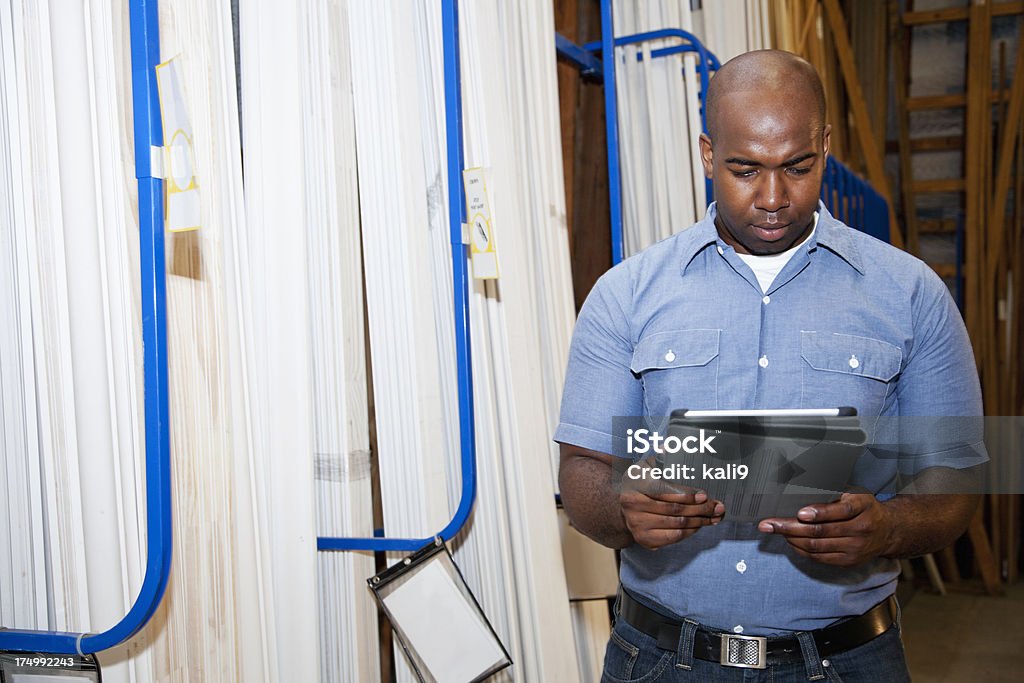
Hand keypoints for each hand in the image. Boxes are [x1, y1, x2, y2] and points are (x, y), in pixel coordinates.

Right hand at [619, 461, 724, 549]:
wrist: (624, 504)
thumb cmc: (642, 481)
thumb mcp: (648, 465)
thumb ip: (662, 458)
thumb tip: (670, 448)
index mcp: (635, 481)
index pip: (663, 490)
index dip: (686, 495)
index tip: (704, 495)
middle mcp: (632, 504)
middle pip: (674, 509)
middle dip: (700, 509)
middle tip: (717, 507)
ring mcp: (636, 523)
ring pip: (676, 525)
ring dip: (699, 521)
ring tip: (713, 517)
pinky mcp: (643, 538)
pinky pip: (673, 537)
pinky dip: (689, 532)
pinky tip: (698, 525)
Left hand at [757, 492, 895, 566]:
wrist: (889, 531)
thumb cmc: (865, 508)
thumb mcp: (856, 495)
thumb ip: (835, 496)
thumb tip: (802, 494)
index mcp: (863, 508)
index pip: (840, 511)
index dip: (819, 513)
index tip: (800, 512)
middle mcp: (860, 530)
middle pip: (820, 531)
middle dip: (790, 527)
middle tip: (768, 524)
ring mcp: (854, 549)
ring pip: (816, 546)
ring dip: (791, 538)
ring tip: (775, 531)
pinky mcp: (848, 561)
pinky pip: (819, 557)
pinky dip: (801, 549)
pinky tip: (790, 541)